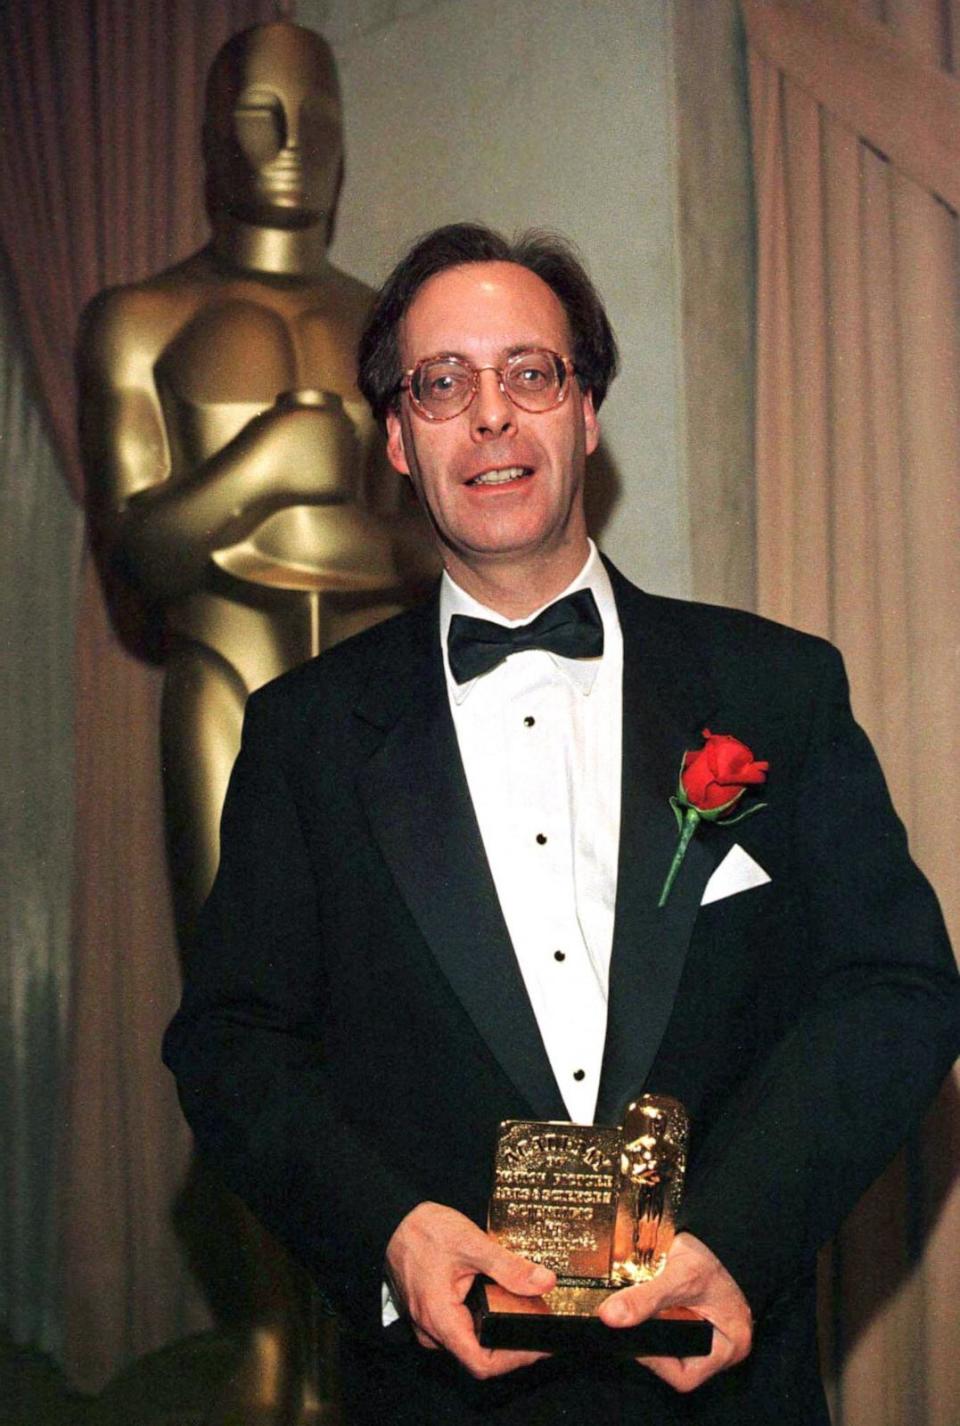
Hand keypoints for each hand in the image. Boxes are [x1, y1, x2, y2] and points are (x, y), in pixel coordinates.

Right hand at [385, 1201, 556, 1379]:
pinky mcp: (433, 1314)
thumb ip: (508, 1266)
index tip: (539, 1345)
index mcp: (440, 1319)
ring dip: (498, 1331)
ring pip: (471, 1342)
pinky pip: (462, 1328)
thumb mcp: (471, 1243)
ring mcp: (431, 1324)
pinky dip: (484, 1320)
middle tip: (539, 1321)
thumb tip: (544, 1282)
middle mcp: (432, 1330)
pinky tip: (500, 1300)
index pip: (482, 1364)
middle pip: (479, 1355)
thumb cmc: (423, 1231)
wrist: (394, 1221)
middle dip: (512, 1343)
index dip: (515, 1360)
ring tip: (525, 1309)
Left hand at [597, 1232, 751, 1392]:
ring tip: (639, 1311)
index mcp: (730, 1345)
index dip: (656, 1363)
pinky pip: (675, 1325)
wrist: (725, 1228)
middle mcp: (724, 1343)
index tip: (636, 1339)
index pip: (685, 1376)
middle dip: (654, 1344)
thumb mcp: (680, 1277)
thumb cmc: (717, 1254)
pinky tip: (647, 1304)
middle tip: (633, 1323)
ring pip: (675, 1342)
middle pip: (678, 1361)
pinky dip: (659, 1316)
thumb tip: (611, 1317)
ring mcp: (713, 1330)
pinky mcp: (702, 1316)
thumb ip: (644, 1299)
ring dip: (655, 1329)